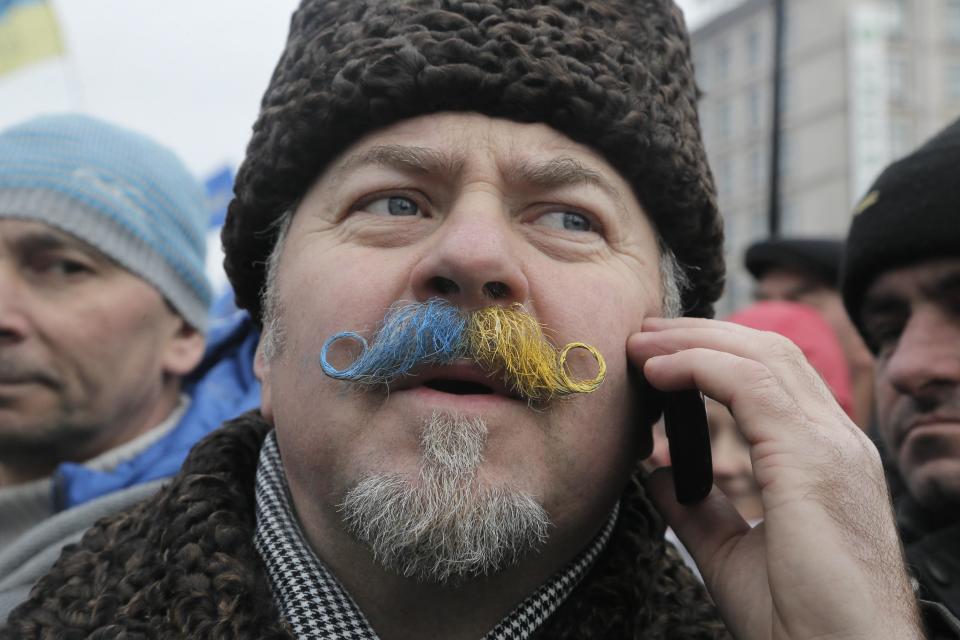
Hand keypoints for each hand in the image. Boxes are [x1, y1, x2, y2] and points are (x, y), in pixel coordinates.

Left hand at [628, 317, 920, 639]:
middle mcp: (836, 440)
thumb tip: (657, 472)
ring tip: (641, 344)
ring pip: (761, 356)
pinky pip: (750, 385)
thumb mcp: (731, 552)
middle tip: (642, 335)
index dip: (713, 355)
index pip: (772, 377)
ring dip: (693, 341)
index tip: (657, 357)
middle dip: (700, 335)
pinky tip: (658, 371)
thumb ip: (697, 507)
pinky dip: (699, 366)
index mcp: (824, 457)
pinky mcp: (813, 458)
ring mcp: (831, 444)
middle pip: (767, 352)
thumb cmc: (798, 621)